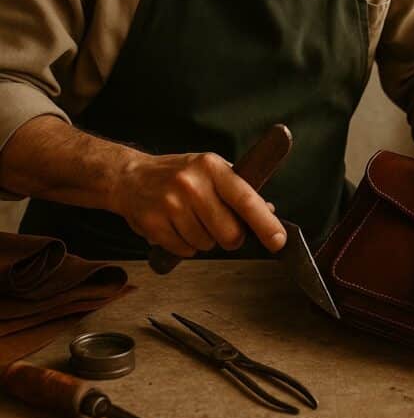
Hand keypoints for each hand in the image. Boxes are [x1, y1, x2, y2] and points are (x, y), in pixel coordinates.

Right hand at [111, 150, 286, 257]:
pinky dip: (185, 245)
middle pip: (229, 233)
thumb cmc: (178, 174)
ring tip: (191, 218)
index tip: (279, 240)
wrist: (131, 177)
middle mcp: (192, 183)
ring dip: (204, 239)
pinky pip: (184, 251)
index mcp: (212, 167)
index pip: (245, 199)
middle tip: (220, 225)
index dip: (265, 223)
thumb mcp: (211, 170)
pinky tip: (176, 226)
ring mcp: (171, 204)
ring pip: (206, 244)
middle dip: (231, 237)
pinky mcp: (154, 224)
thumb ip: (239, 190)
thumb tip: (268, 212)